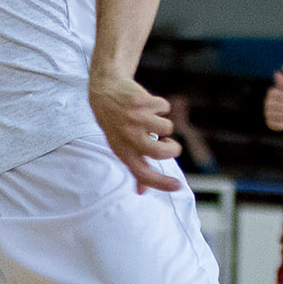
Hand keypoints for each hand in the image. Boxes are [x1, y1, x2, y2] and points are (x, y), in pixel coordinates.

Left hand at [89, 73, 181, 191]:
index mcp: (123, 151)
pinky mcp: (141, 101)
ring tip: (152, 119)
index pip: (142, 173)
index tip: (177, 186)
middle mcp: (127, 137)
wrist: (104, 92)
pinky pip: (165, 107)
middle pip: (159, 152)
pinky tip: (149, 105)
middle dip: (173, 149)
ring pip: (166, 127)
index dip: (161, 183)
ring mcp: (134, 118)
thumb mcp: (120, 146)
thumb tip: (142, 191)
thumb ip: (135, 166)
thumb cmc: (116, 125)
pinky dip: (161, 106)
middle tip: (170, 144)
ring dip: (164, 124)